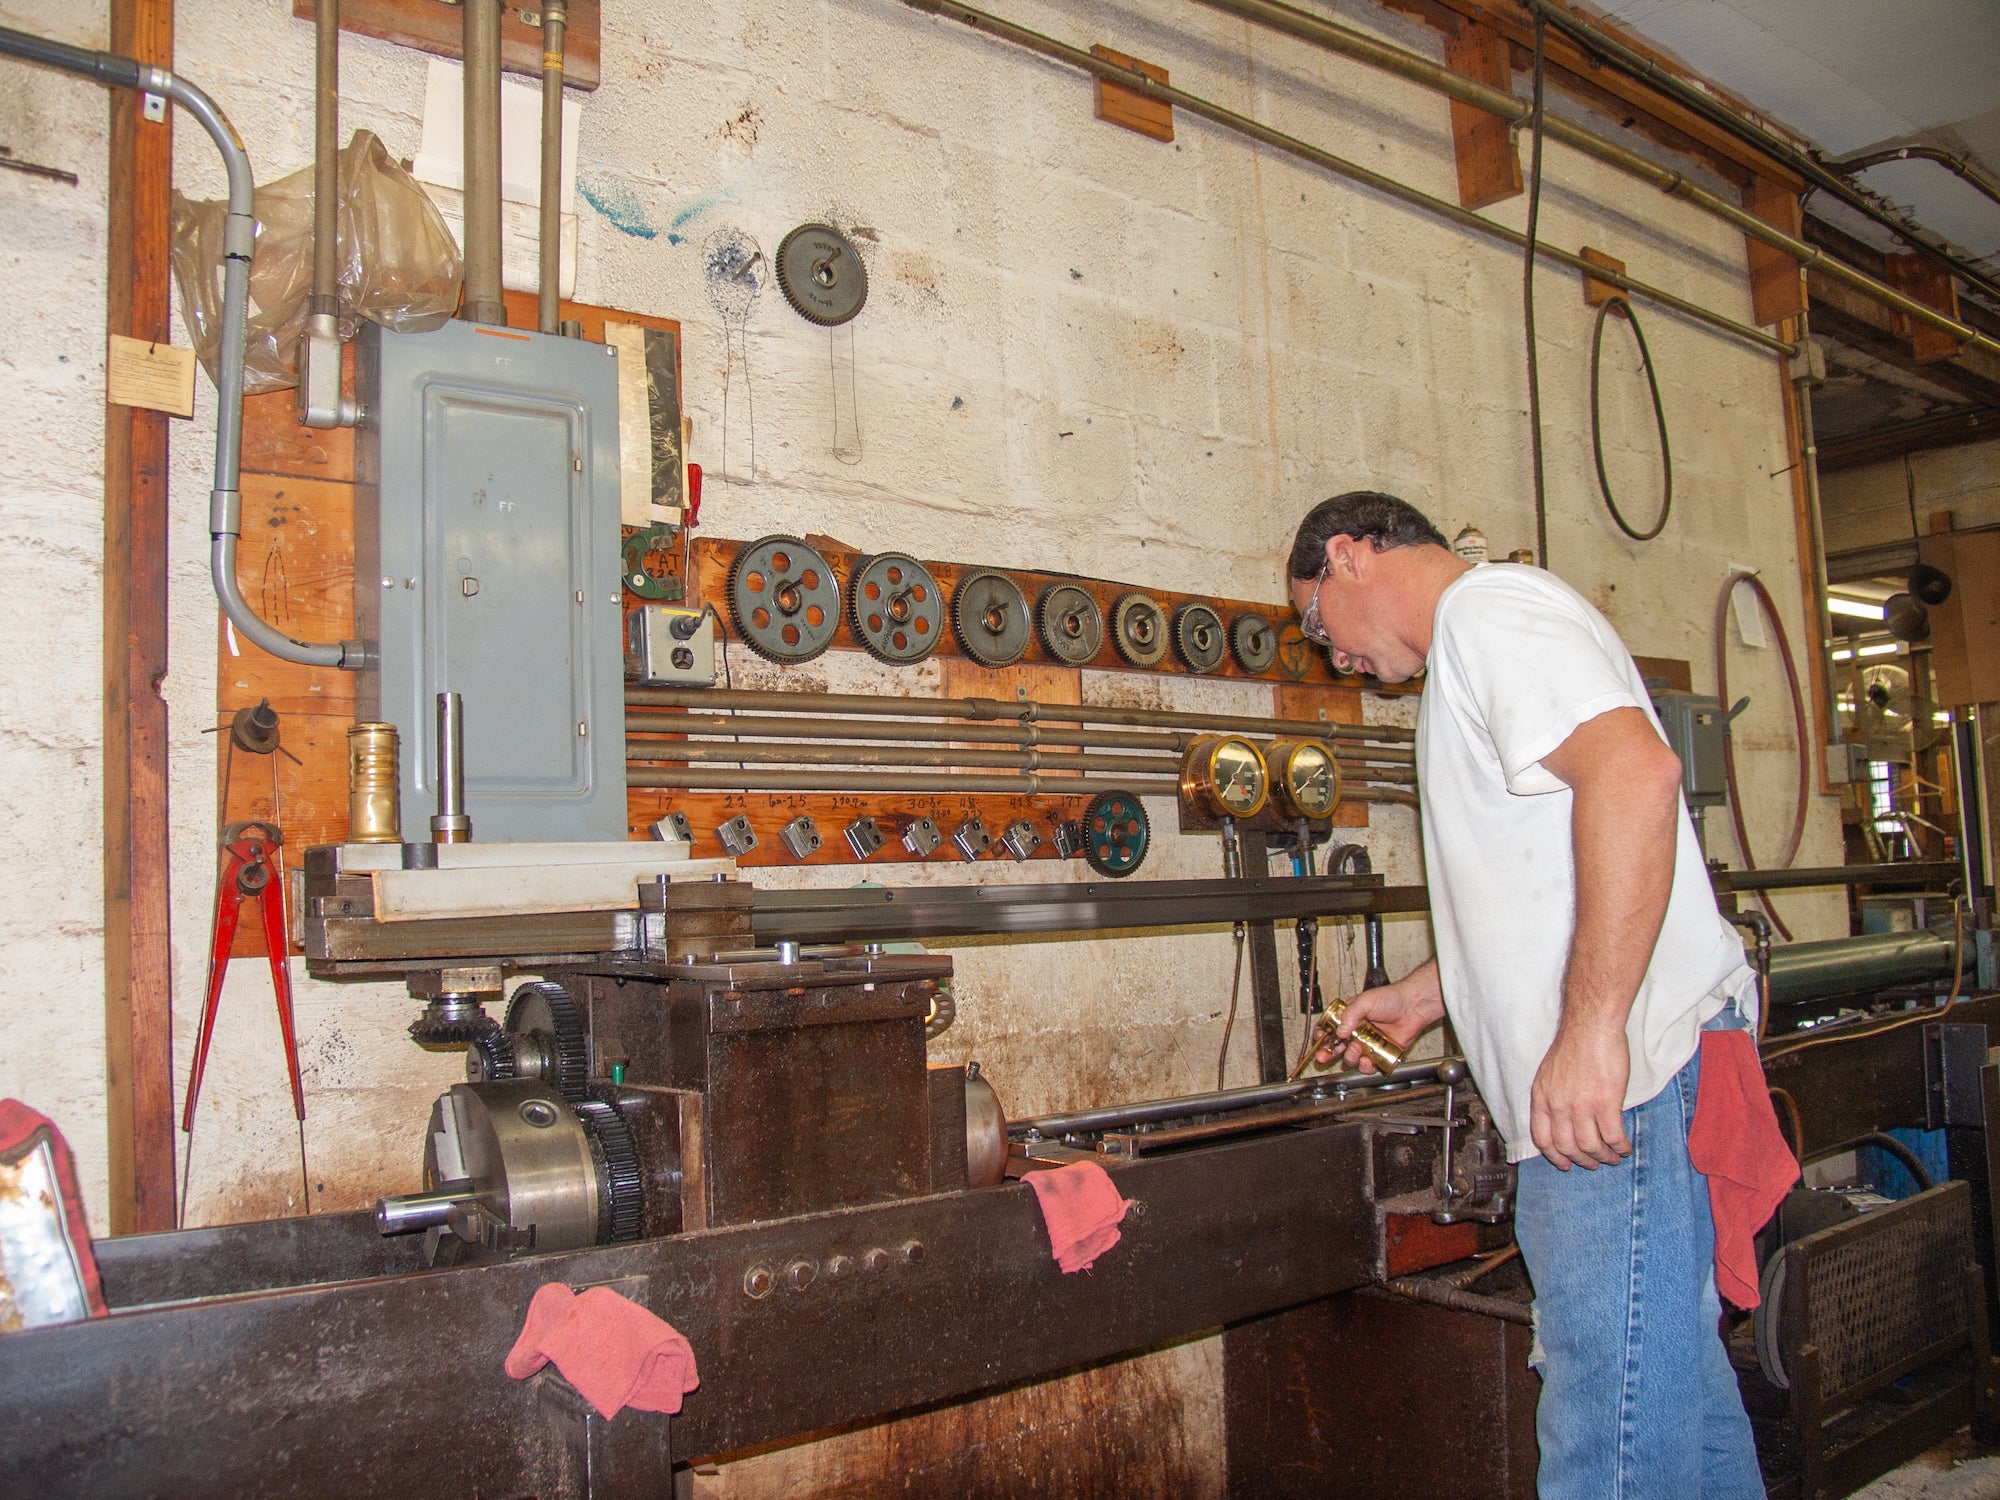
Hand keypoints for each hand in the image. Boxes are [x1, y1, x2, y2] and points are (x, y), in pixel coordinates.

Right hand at [1315, 978, 1444, 1071]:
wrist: (1414, 1007)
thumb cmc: (1392, 998)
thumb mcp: (1366, 1000)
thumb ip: (1350, 1014)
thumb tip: (1340, 1031)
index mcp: (1350, 1017)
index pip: (1330, 1028)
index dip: (1322, 1035)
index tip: (1318, 1040)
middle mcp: (1357, 1031)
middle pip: (1336, 1047)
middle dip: (1327, 1053)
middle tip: (1322, 1057)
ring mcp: (1367, 1043)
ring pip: (1351, 1057)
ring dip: (1350, 1057)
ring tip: (1357, 1048)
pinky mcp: (1380, 1053)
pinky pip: (1369, 1065)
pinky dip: (1366, 1066)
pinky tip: (1367, 1059)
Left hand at [1529, 1020, 1632, 1169]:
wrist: (1591, 1027)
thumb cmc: (1574, 1045)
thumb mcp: (1549, 1074)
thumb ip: (1552, 1098)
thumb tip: (1560, 1120)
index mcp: (1542, 1098)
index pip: (1543, 1138)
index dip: (1554, 1156)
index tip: (1565, 1164)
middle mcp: (1558, 1105)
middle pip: (1567, 1147)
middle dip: (1582, 1160)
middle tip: (1594, 1163)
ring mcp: (1581, 1106)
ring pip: (1591, 1146)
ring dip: (1604, 1156)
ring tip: (1612, 1157)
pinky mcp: (1605, 1103)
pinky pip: (1613, 1136)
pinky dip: (1620, 1146)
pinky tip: (1625, 1147)